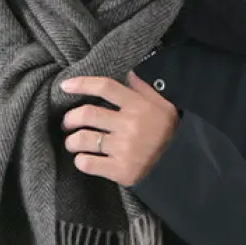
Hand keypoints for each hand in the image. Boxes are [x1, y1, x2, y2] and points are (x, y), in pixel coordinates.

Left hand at [59, 70, 179, 186]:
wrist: (180, 164)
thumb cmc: (168, 132)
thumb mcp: (163, 105)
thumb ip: (144, 89)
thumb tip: (129, 73)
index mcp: (138, 106)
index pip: (105, 87)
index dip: (81, 84)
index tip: (65, 86)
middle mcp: (130, 125)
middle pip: (87, 114)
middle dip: (70, 118)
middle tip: (68, 122)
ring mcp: (124, 148)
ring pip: (83, 140)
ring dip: (72, 141)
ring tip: (73, 142)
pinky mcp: (121, 170)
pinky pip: (87, 163)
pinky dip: (81, 161)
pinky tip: (84, 159)